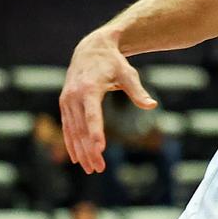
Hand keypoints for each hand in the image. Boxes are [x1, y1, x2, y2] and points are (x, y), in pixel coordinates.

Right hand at [60, 33, 155, 173]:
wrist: (90, 50)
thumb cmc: (113, 63)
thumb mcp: (128, 74)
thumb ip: (138, 91)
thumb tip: (152, 106)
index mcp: (89, 89)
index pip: (92, 114)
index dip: (95, 132)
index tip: (99, 149)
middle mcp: (74, 96)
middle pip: (81, 128)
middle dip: (89, 150)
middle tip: (99, 168)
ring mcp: (67, 101)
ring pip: (73, 131)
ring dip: (81, 151)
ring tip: (91, 168)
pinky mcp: (64, 104)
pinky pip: (67, 127)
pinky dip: (70, 143)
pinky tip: (76, 159)